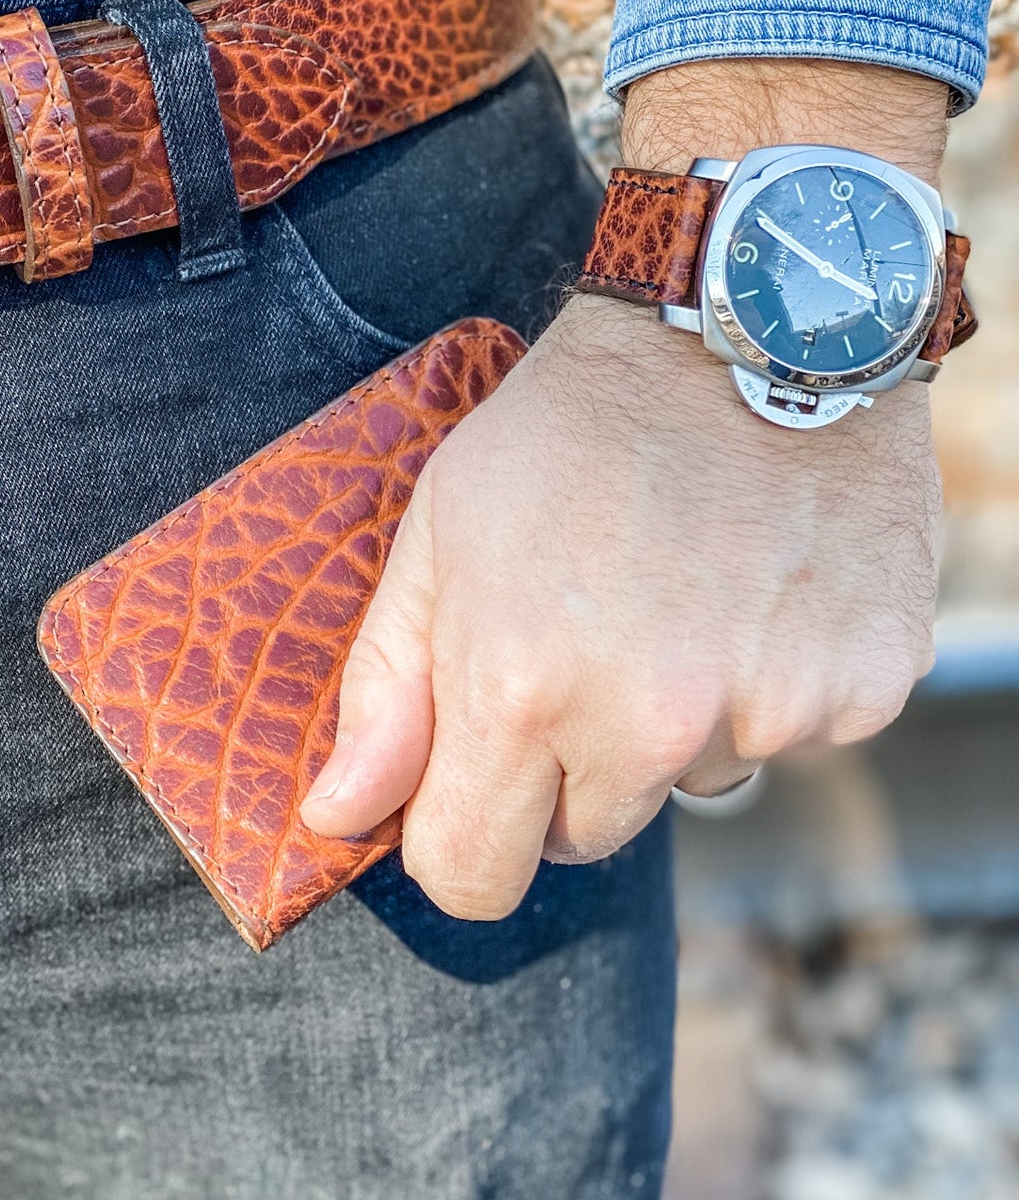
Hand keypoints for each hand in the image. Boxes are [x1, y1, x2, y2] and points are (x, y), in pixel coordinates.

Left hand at [301, 57, 949, 918]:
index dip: (456, 837)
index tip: (467, 784)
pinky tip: (757, 584)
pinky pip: (793, 737)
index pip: (469, 877)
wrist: (745, 321)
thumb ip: (386, 686)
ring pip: (693, 783)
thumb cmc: (570, 425)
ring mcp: (768, 709)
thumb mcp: (441, 530)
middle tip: (584, 636)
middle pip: (584, 835)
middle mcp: (650, 722)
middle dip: (567, 765)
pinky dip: (772, 683)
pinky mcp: (863, 687)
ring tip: (679, 590)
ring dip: (677, 720)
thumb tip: (336, 820)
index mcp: (520, 689)